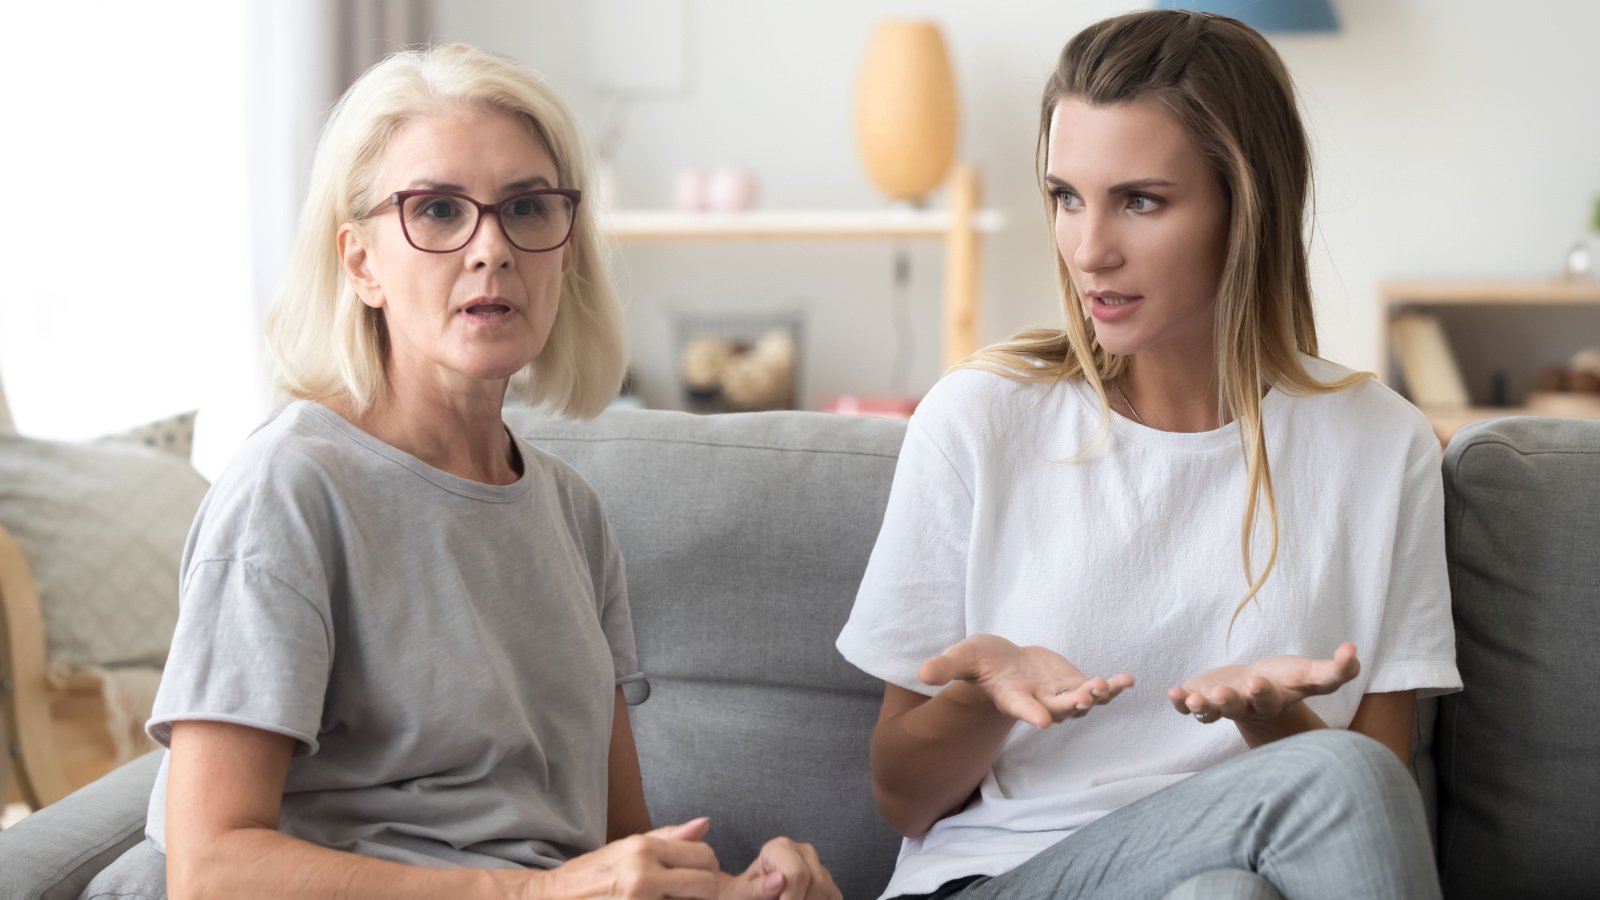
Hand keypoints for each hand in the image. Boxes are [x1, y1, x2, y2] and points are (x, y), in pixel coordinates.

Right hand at [519, 818, 720, 898]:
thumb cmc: (591, 876)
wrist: (551, 899)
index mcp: (644, 848)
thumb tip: (706, 823)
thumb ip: (669, 837)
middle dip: (705, 891)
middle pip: (708, 884)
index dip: (708, 867)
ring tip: (673, 899)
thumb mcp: (626, 848)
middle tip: (690, 894)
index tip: (697, 875)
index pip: (705, 855)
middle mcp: (643, 874)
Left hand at [720, 836, 839, 899]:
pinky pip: (834, 897)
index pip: (797, 873)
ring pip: (828, 890)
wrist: (749, 897)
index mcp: (780, 848)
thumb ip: (758, 888)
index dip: (791, 898)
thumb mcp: (742, 893)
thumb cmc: (743, 895)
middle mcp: (804, 851)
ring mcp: (819, 866)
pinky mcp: (828, 883)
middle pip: (817, 882)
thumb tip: (780, 880)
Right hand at [918, 634, 1133, 729]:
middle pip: (1058, 708)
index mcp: (1012, 699)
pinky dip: (1113, 687)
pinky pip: (1098, 690)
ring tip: (1110, 684)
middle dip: (1071, 705)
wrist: (1001, 663)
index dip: (1031, 714)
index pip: (1022, 709)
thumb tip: (920, 673)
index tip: (1042, 720)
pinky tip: (1129, 680)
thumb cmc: (978, 662)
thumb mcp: (960, 659)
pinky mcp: (1074, 684)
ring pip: (1083, 702)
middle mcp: (1038, 702)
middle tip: (1084, 698)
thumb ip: (944, 668)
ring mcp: (1059, 695)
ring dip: (1097, 696)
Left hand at [1168, 642, 1360, 724]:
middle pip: (1237, 707)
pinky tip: (1173, 693)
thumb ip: (1335, 670)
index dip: (1263, 692)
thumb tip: (1354, 650)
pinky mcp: (1202, 700)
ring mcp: (1221, 706)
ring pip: (1210, 712)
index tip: (1256, 681)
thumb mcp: (1310, 674)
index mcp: (1272, 700)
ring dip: (1200, 706)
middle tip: (1221, 694)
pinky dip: (1179, 702)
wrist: (1256, 687)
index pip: (1269, 699)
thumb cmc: (1285, 680)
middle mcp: (1246, 707)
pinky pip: (1187, 706)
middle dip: (1228, 701)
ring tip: (1190, 700)